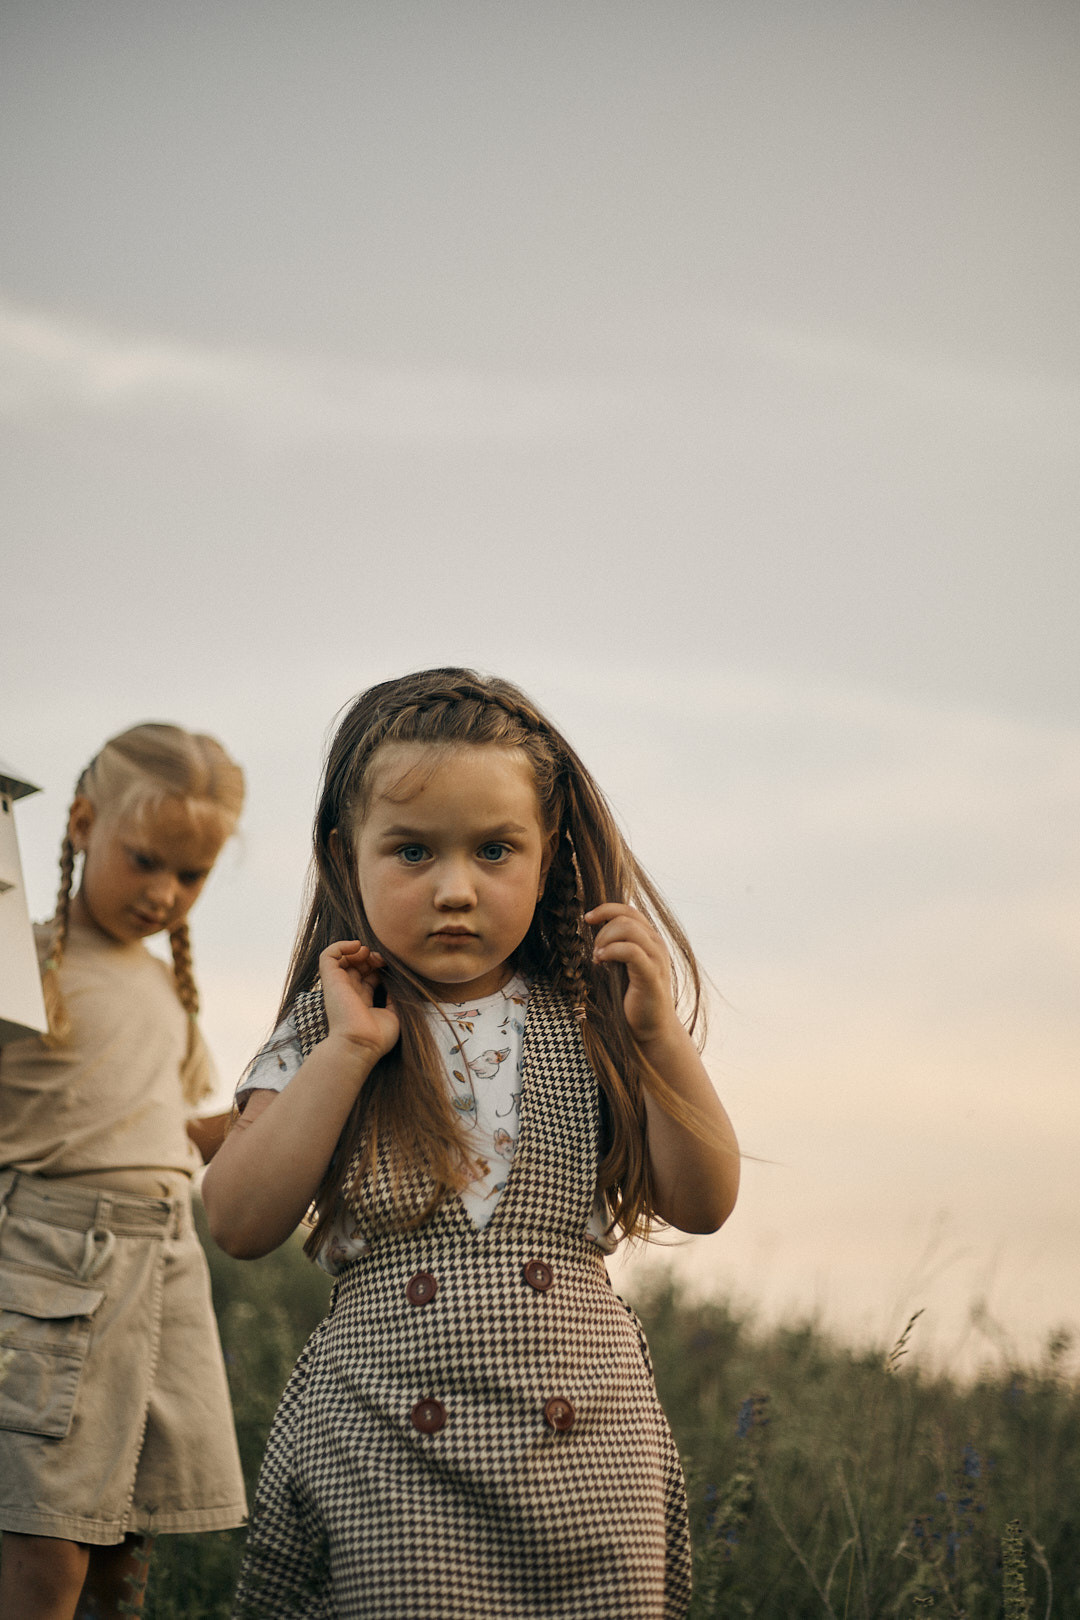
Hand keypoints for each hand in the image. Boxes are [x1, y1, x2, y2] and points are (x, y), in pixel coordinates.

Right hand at [318, 941, 399, 1062]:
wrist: (360, 1044)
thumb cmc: (377, 1037)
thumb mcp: (393, 1015)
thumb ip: (394, 998)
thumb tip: (397, 984)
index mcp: (362, 1000)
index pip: (368, 976)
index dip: (379, 966)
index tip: (390, 966)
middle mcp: (348, 992)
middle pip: (357, 964)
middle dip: (370, 956)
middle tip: (381, 959)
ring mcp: (338, 985)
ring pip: (342, 957)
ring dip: (357, 950)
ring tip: (368, 952)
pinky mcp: (330, 980)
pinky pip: (327, 955)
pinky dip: (341, 945)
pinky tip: (358, 947)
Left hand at [585, 903, 680, 1046]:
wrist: (653, 1028)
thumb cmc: (634, 998)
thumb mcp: (623, 966)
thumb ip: (617, 946)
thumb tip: (597, 929)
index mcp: (650, 939)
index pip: (629, 910)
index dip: (606, 909)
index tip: (587, 919)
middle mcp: (657, 944)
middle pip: (626, 917)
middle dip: (603, 930)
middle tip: (595, 952)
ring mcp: (656, 959)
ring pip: (628, 928)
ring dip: (605, 940)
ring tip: (598, 958)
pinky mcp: (651, 975)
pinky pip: (631, 951)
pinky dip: (611, 951)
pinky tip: (601, 961)